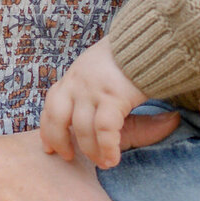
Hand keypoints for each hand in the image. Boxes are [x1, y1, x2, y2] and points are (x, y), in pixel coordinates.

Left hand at [41, 36, 145, 167]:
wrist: (152, 37)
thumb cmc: (133, 53)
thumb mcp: (106, 67)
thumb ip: (98, 88)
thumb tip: (100, 111)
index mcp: (75, 75)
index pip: (51, 104)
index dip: (47, 128)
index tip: (48, 147)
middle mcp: (78, 81)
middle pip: (57, 118)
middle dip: (59, 141)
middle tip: (68, 157)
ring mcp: (93, 89)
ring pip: (82, 129)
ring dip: (91, 151)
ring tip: (103, 164)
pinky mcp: (113, 96)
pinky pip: (105, 130)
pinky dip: (108, 148)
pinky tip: (113, 158)